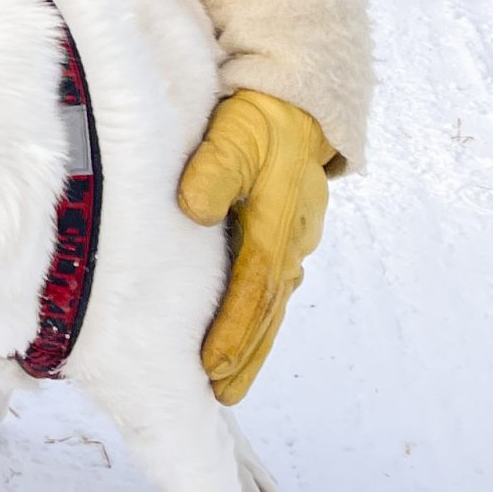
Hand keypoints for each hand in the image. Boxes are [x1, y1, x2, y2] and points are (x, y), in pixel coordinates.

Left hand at [177, 90, 332, 403]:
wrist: (299, 97)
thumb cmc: (260, 116)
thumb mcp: (234, 132)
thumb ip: (214, 168)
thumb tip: (193, 207)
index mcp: (277, 220)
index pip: (253, 288)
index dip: (233, 329)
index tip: (212, 365)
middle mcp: (291, 238)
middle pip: (267, 309)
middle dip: (245, 354)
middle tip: (222, 394)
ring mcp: (294, 237)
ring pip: (273, 302)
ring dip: (254, 342)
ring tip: (231, 382)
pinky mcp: (288, 232)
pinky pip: (274, 285)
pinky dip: (260, 316)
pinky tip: (247, 336)